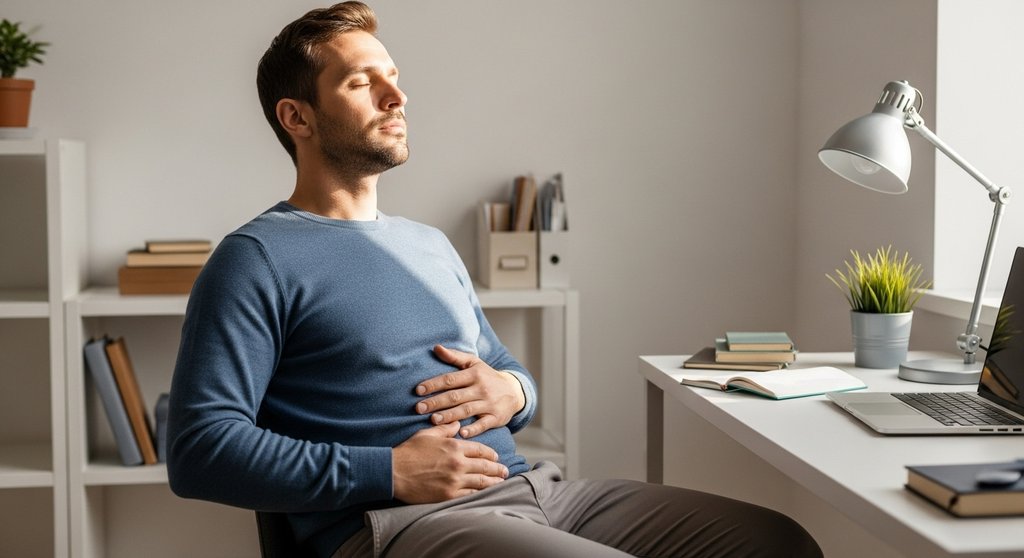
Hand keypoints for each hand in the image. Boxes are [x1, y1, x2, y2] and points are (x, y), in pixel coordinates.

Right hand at [392, 421, 507, 503]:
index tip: (496, 457)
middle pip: (485, 466)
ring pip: (481, 482)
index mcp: (454, 446)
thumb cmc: (409, 451)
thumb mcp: (427, 434)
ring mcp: (454, 480)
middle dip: (497, 469)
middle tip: (505, 471)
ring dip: (493, 482)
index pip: (480, 450)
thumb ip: (446, 429)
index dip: (490, 454)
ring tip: (501, 483)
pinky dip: (480, 494)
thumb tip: (457, 424)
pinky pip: (470, 495)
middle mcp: (458, 463)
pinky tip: (485, 494)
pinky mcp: (448, 495)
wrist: (394, 472)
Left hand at [415, 345, 525, 437]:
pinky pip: (484, 424)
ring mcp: (489, 403)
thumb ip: (455, 357)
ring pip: (467, 410)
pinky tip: (462, 433)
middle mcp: (482, 388)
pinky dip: (474, 429)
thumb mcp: (474, 363)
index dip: (434, 384)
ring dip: (450, 415)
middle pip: (456, 396)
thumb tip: (436, 347)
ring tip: (433, 420)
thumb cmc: (487, 376)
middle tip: (419, 408)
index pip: (451, 379)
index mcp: (474, 374)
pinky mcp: (496, 418)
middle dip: (436, 402)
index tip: (418, 390)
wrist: (514, 391)